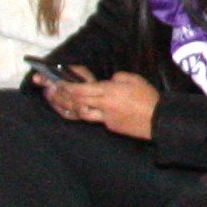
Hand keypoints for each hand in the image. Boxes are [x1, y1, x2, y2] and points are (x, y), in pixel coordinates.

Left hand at [41, 69, 163, 139]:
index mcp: (108, 92)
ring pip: (80, 114)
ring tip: (55, 101)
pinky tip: (78, 109)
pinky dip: (85, 113)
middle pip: (76, 101)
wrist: (160, 120)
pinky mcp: (110, 127)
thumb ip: (116, 78)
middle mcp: (103, 106)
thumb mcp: (133, 79)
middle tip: (46, 90)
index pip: (80, 89)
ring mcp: (105, 119)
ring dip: (66, 107)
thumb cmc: (148, 97)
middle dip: (59, 96)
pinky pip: (95, 119)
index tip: (53, 82)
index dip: (65, 86)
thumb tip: (107, 82)